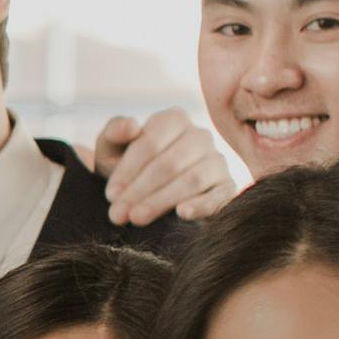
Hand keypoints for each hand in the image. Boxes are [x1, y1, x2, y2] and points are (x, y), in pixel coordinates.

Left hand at [88, 108, 237, 226]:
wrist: (146, 191)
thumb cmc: (128, 167)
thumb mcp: (111, 149)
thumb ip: (113, 133)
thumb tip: (130, 125)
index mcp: (173, 120)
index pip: (150, 143)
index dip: (128, 170)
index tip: (110, 195)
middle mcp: (200, 136)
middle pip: (169, 164)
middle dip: (140, 191)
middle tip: (118, 214)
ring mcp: (217, 161)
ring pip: (192, 179)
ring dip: (161, 201)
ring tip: (137, 218)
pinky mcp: (227, 186)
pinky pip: (220, 195)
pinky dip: (202, 205)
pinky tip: (182, 214)